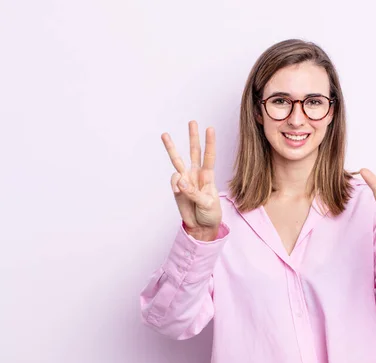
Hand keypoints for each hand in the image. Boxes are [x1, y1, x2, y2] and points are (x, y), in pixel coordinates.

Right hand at [162, 121, 221, 235]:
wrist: (200, 227)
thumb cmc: (210, 214)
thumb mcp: (208, 204)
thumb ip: (194, 192)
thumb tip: (180, 181)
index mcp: (208, 176)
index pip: (209, 156)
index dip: (210, 143)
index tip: (210, 129)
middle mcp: (196, 174)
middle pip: (194, 152)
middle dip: (193, 137)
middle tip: (192, 122)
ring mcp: (185, 180)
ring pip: (177, 160)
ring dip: (172, 147)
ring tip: (165, 134)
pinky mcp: (177, 188)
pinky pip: (173, 181)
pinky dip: (175, 185)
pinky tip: (179, 192)